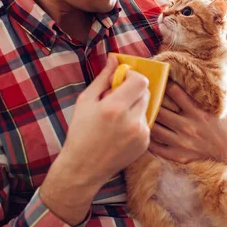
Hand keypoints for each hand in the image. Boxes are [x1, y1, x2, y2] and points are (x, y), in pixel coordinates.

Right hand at [41, 55, 150, 223]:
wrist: (84, 167)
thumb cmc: (80, 132)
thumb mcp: (86, 101)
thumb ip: (103, 78)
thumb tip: (114, 59)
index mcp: (114, 108)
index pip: (140, 81)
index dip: (133, 76)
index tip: (122, 79)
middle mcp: (131, 121)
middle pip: (145, 92)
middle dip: (133, 90)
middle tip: (117, 98)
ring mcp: (141, 134)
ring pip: (146, 107)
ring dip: (134, 106)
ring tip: (116, 116)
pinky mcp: (145, 143)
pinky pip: (145, 122)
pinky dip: (135, 121)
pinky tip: (120, 130)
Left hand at [148, 82, 226, 164]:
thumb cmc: (225, 126)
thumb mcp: (223, 106)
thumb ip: (214, 90)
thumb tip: (209, 71)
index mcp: (198, 112)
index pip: (174, 92)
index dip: (164, 84)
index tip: (158, 81)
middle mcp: (188, 127)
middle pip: (160, 110)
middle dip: (151, 102)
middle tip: (143, 97)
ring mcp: (182, 142)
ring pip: (155, 128)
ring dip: (148, 120)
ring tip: (142, 113)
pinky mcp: (178, 155)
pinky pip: (155, 147)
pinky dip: (148, 139)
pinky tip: (145, 131)